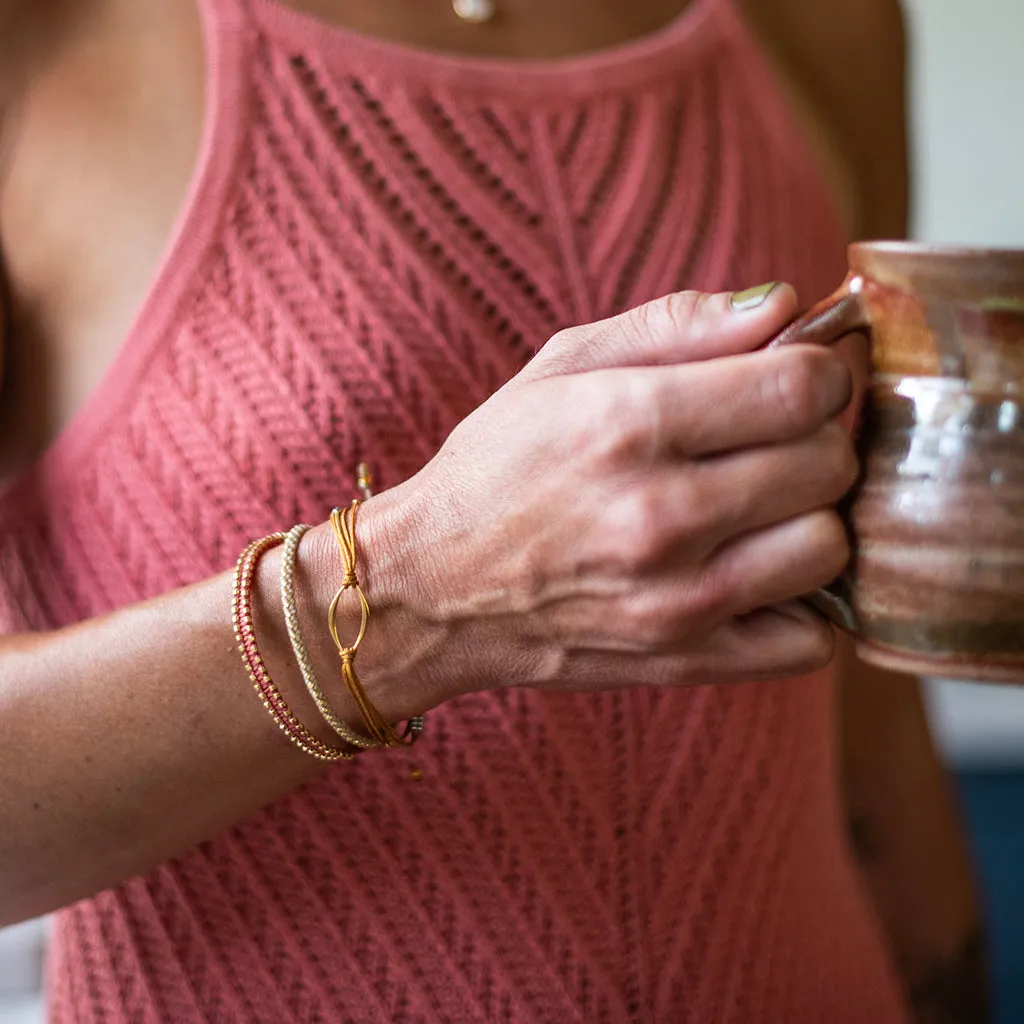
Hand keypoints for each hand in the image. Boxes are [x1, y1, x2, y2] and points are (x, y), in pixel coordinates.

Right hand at [361, 285, 857, 699]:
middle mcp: (659, 514)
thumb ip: (677, 324)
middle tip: (771, 440)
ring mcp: (677, 600)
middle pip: (827, 463)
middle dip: (815, 437)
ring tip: (763, 509)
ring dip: (810, 519)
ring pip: (830, 548)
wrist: (432, 588)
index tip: (799, 376)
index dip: (821, 370)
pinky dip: (802, 604)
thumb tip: (790, 306)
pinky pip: (811, 639)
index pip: (802, 386)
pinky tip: (758, 574)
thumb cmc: (497, 466)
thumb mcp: (560, 367)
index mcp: (628, 423)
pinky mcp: (685, 661)